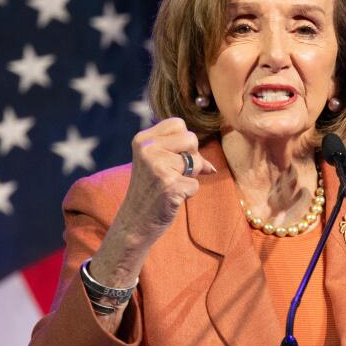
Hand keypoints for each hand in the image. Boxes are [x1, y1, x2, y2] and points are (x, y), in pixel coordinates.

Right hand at [114, 117, 216, 247]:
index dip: (184, 141)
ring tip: (172, 185)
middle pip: (191, 138)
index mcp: (143, 140)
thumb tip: (210, 165)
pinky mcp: (169, 185)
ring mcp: (157, 167)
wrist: (135, 221)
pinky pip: (196, 184)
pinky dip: (189, 193)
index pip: (178, 123)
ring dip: (190, 176)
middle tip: (175, 173)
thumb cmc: (150, 191)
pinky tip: (172, 197)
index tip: (173, 157)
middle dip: (191, 157)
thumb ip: (180, 153)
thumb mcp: (157, 163)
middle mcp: (148, 149)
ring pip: (196, 161)